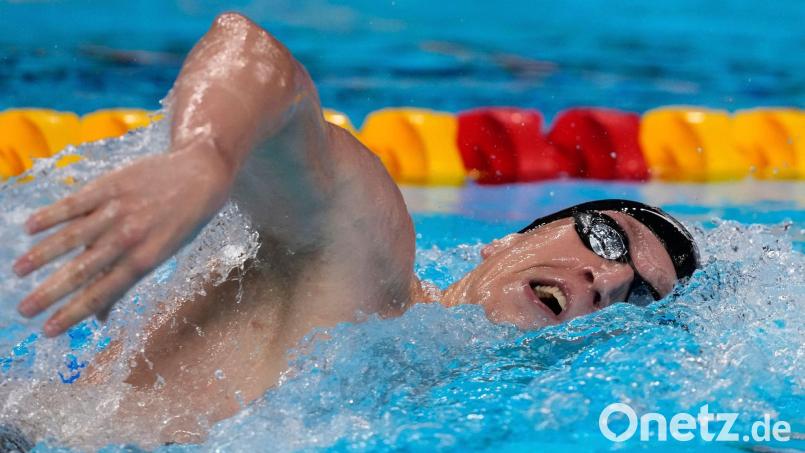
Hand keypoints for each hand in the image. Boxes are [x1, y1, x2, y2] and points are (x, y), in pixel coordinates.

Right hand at [13, 148, 230, 336]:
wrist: (201, 173)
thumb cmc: (181, 221)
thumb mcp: (163, 254)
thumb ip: (127, 281)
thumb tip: (100, 318)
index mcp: (145, 259)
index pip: (103, 292)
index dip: (74, 313)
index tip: (48, 330)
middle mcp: (130, 236)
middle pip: (84, 269)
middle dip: (51, 292)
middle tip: (24, 310)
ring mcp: (118, 210)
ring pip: (73, 236)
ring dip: (43, 254)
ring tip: (19, 271)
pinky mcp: (111, 185)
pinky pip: (76, 202)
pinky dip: (52, 215)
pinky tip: (29, 227)